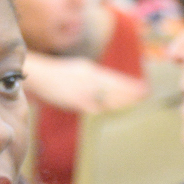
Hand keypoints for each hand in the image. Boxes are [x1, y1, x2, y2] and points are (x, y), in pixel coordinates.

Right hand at [23, 53, 147, 113]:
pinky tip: (116, 113)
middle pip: (116, 87)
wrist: (37, 75)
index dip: (130, 85)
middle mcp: (90, 78)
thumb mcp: (78, 69)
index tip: (144, 88)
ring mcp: (84, 89)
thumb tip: (108, 87)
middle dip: (131, 93)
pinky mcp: (77, 100)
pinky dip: (107, 110)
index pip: (115, 78)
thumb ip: (94, 77)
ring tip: (136, 104)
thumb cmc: (56, 75)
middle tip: (146, 96)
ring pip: (109, 97)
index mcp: (91, 70)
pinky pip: (96, 108)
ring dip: (123, 102)